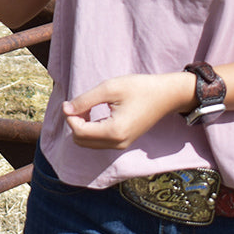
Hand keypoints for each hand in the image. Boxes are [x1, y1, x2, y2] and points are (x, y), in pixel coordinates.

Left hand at [63, 72, 194, 149]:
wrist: (166, 95)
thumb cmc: (139, 88)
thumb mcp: (109, 88)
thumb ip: (85, 100)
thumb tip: (66, 109)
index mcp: (114, 131)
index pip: (79, 132)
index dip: (69, 116)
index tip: (70, 101)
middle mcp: (117, 143)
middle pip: (81, 141)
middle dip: (74, 123)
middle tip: (78, 104)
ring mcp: (121, 144)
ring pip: (88, 143)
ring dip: (80, 127)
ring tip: (86, 107)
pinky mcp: (123, 141)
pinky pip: (98, 141)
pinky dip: (90, 129)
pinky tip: (93, 113)